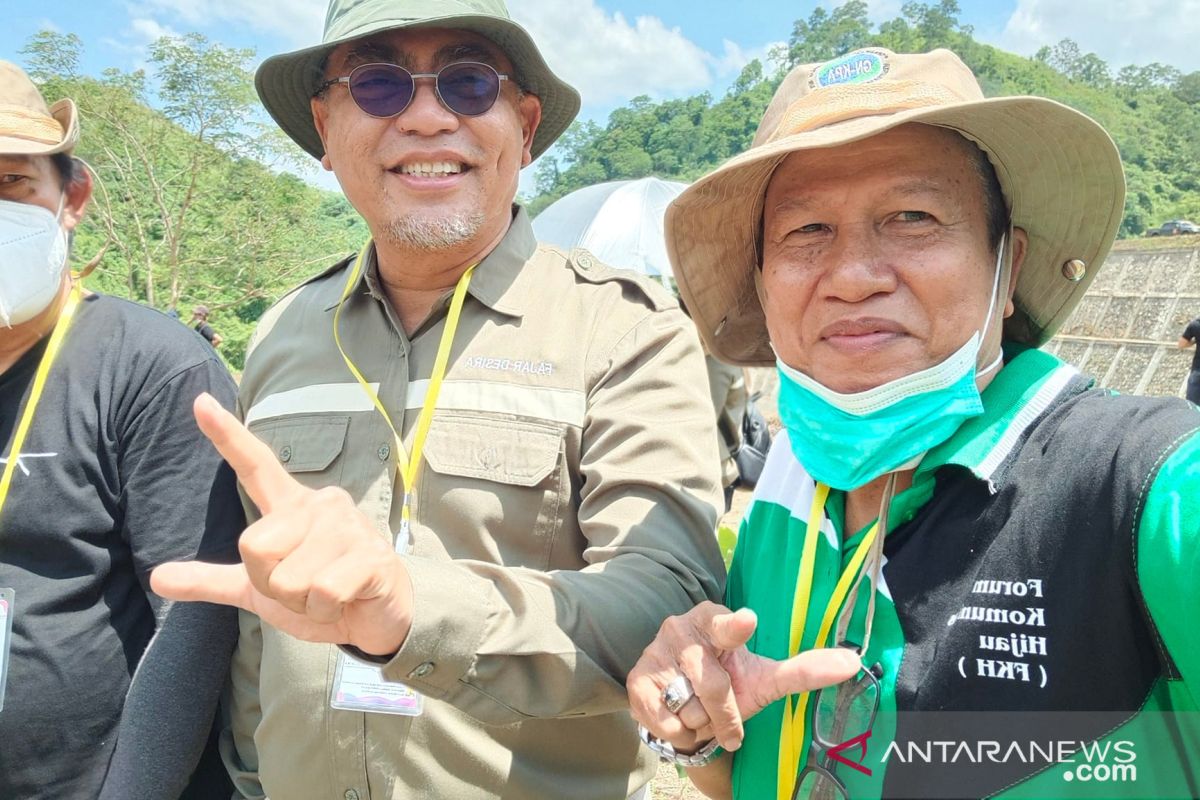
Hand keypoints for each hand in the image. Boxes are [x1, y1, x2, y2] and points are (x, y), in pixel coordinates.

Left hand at [150, 393, 412, 655]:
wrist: (376, 617)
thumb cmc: (319, 595)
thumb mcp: (259, 590)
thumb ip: (212, 580)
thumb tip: (156, 578)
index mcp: (291, 507)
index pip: (255, 466)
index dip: (226, 436)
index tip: (199, 401)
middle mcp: (320, 504)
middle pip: (256, 547)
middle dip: (272, 585)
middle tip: (303, 588)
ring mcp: (348, 527)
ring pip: (289, 577)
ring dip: (303, 602)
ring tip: (326, 595)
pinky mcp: (371, 555)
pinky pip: (322, 592)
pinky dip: (325, 609)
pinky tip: (344, 601)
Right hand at [628, 601, 860, 752]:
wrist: (685, 705)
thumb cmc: (730, 681)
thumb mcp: (766, 677)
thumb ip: (805, 669)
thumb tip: (854, 662)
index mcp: (713, 618)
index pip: (727, 624)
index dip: (736, 626)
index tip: (748, 621)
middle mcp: (680, 628)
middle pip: (715, 688)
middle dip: (726, 715)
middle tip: (726, 719)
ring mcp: (654, 653)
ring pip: (691, 708)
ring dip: (702, 724)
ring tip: (700, 712)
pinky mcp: (637, 682)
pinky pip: (668, 723)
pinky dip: (681, 733)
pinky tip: (680, 719)